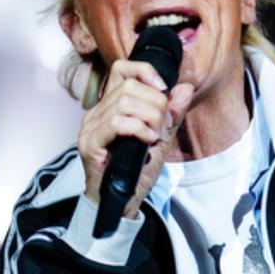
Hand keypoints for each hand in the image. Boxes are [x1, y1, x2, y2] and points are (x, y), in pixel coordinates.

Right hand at [78, 59, 197, 218]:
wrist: (121, 204)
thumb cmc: (135, 173)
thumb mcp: (160, 139)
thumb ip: (172, 114)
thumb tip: (184, 87)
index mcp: (111, 107)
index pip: (122, 69)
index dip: (144, 71)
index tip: (164, 88)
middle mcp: (97, 113)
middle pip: (130, 87)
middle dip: (156, 104)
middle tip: (164, 127)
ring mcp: (91, 127)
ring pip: (124, 102)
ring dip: (150, 118)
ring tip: (155, 137)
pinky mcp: (89, 143)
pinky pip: (116, 122)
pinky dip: (138, 129)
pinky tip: (147, 141)